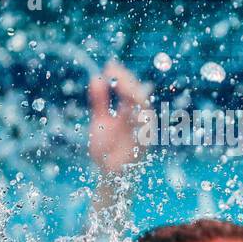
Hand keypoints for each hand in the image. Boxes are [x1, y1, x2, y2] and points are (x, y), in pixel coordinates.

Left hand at [88, 60, 151, 176]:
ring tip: (121, 83)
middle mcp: (138, 120)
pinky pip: (145, 126)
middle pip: (139, 95)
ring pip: (144, 108)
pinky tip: (131, 102)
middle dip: (128, 82)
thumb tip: (97, 78)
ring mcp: (142, 131)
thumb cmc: (108, 151)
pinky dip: (140, 113)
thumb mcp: (101, 121)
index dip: (122, 77)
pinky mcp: (142, 143)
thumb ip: (100, 101)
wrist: (109, 176)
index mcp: (130, 114)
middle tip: (114, 71)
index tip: (110, 65)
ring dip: (134, 94)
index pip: (130, 91)